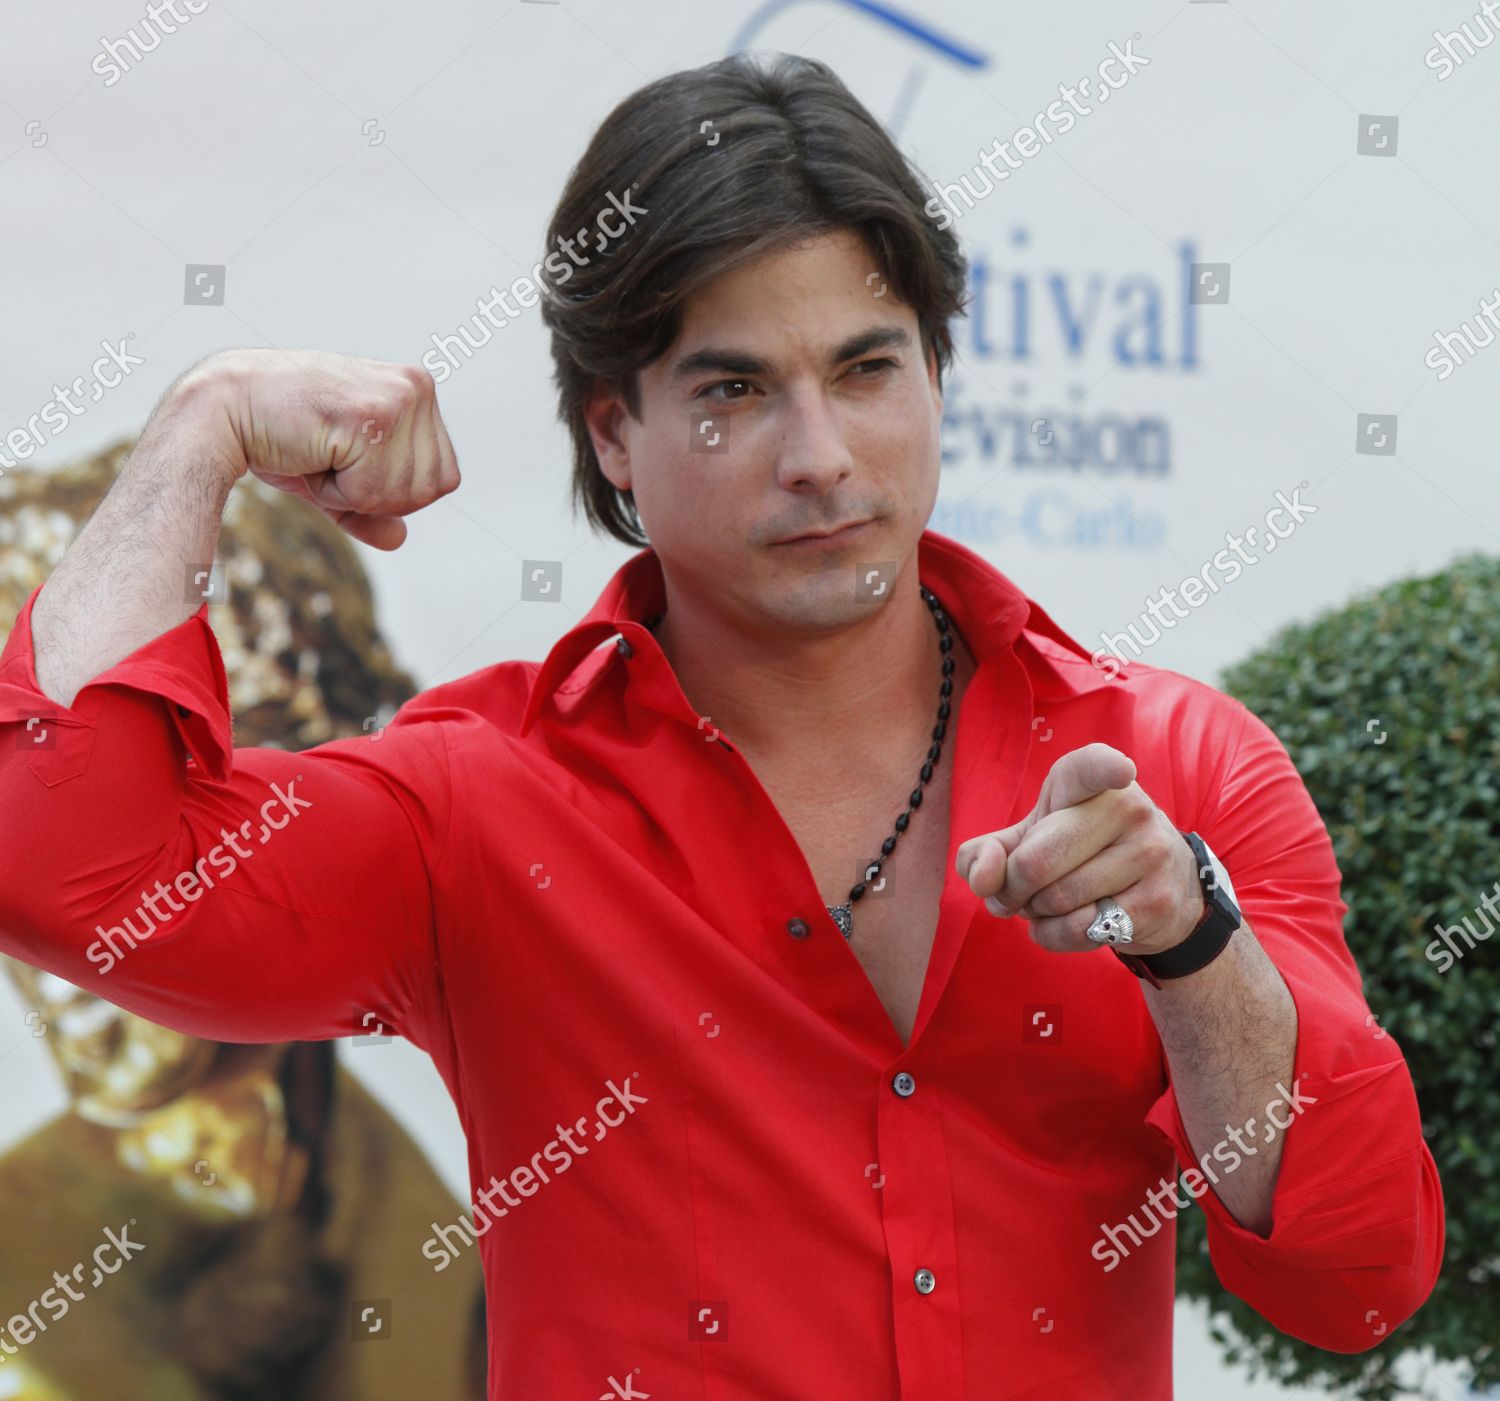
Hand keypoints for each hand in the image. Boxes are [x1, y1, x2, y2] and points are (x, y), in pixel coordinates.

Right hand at [173, 348, 460, 549]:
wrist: (222, 410)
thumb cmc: (279, 437)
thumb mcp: (336, 477)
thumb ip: (373, 507)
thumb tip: (400, 539)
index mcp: (417, 391)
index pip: (443, 478)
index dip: (393, 490)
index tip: (346, 457)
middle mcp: (417, 387)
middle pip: (431, 490)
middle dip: (375, 493)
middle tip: (329, 454)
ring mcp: (399, 398)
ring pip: (405, 494)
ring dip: (354, 491)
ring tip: (320, 449)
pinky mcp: (373, 416)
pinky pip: (374, 491)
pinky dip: (338, 490)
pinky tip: (312, 450)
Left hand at [955, 742, 1203, 955]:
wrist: (1163, 887)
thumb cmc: (1079, 852)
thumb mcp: (1029, 839)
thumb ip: (986, 852)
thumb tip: (984, 878)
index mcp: (1091, 782)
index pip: (1096, 767)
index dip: (1105, 768)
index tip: (1120, 771)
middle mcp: (1128, 809)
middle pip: (1037, 861)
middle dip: (1012, 888)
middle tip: (1017, 892)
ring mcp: (1148, 855)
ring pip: (1057, 899)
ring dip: (1035, 913)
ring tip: (1047, 904)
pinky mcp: (1156, 902)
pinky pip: (1080, 929)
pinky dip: (1054, 936)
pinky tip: (1063, 925)